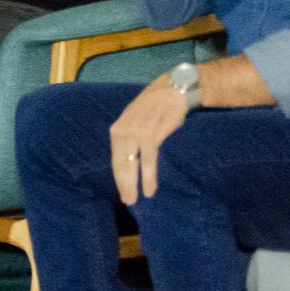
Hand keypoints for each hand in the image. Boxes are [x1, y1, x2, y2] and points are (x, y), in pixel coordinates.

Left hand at [109, 74, 189, 204]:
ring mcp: (137, 132)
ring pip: (133, 164)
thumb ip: (131, 136)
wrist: (173, 89)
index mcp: (119, 127)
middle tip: (128, 201)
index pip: (116, 157)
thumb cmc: (156, 106)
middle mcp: (124, 130)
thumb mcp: (137, 119)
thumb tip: (130, 156)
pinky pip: (148, 160)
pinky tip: (149, 189)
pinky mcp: (152, 133)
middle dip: (123, 184)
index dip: (119, 176)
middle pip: (121, 163)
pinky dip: (148, 176)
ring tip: (136, 198)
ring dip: (134, 184)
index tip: (122, 191)